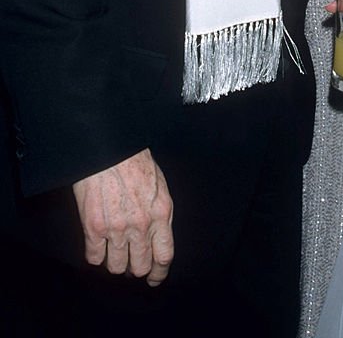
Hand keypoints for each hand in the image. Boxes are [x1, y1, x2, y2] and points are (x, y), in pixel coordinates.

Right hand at [72, 148, 173, 286]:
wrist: (108, 148)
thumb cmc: (134, 161)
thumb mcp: (159, 186)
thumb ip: (159, 213)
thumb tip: (157, 236)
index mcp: (161, 213)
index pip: (164, 256)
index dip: (159, 273)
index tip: (154, 278)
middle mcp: (141, 225)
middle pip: (140, 266)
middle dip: (136, 268)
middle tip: (131, 262)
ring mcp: (117, 228)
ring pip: (116, 267)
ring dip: (115, 262)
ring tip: (113, 251)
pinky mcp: (94, 227)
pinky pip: (94, 258)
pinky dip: (95, 255)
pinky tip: (97, 245)